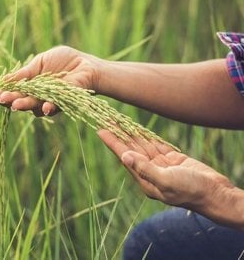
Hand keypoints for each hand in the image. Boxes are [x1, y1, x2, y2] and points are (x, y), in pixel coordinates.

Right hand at [0, 46, 101, 115]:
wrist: (85, 64)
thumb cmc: (63, 61)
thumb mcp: (40, 63)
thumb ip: (24, 73)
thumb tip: (4, 80)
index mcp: (31, 87)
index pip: (15, 92)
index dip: (4, 94)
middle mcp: (38, 97)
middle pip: (22, 101)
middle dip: (12, 100)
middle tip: (2, 99)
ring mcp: (50, 101)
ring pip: (36, 106)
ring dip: (26, 105)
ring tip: (17, 104)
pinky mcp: (64, 103)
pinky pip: (55, 107)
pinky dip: (49, 107)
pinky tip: (45, 107)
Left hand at [97, 129, 233, 209]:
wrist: (214, 193)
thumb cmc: (191, 191)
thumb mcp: (166, 181)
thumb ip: (145, 169)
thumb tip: (125, 157)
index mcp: (144, 179)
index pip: (124, 157)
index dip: (112, 142)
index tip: (101, 130)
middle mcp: (149, 172)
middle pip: (130, 149)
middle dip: (119, 135)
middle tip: (107, 120)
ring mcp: (161, 165)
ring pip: (142, 146)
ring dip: (131, 134)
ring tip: (119, 121)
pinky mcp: (172, 160)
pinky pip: (156, 145)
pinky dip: (147, 136)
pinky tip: (137, 129)